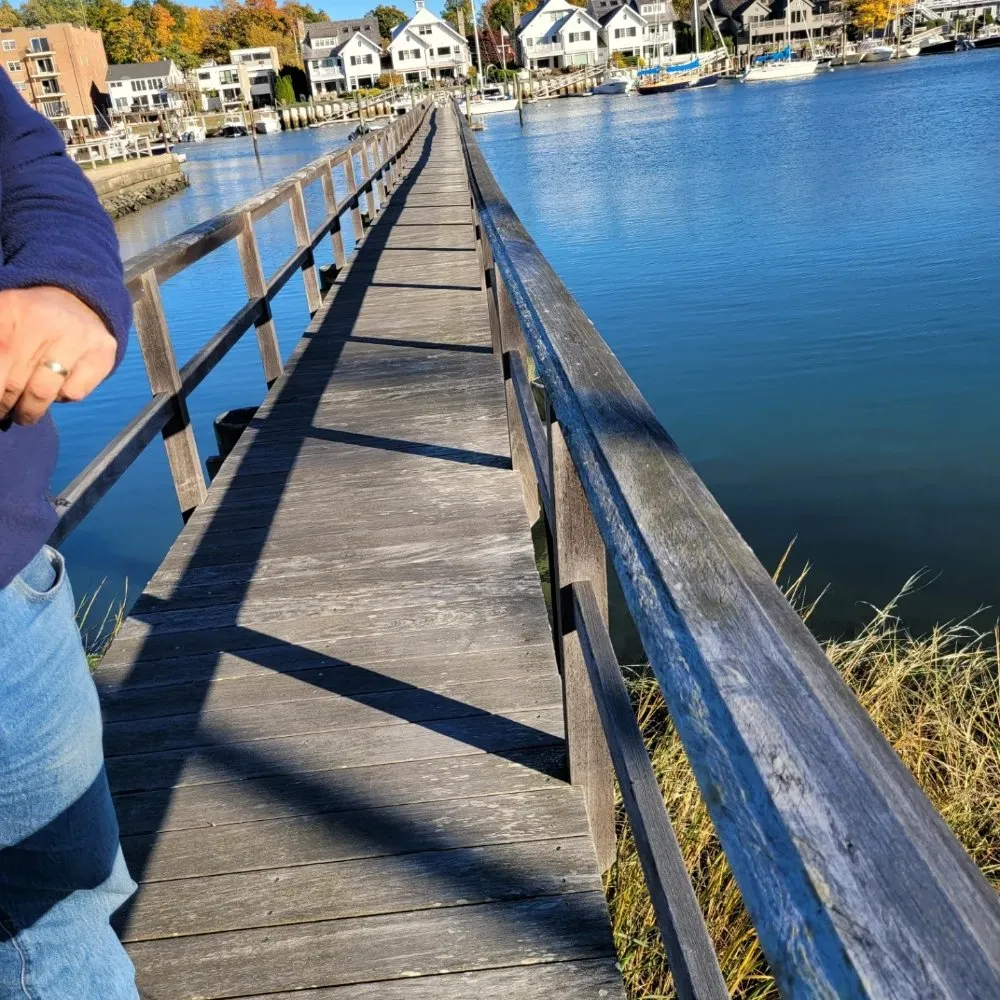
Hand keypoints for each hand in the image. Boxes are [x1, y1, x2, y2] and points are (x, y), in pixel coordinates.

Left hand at [0, 286, 116, 425]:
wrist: (80, 304)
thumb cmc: (31, 321)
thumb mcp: (3, 320)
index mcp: (14, 310)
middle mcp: (47, 321)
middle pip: (15, 380)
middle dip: (6, 403)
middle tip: (3, 411)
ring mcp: (78, 337)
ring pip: (43, 391)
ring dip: (30, 409)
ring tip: (25, 414)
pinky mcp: (102, 354)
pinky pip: (73, 393)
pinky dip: (61, 398)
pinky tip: (57, 389)